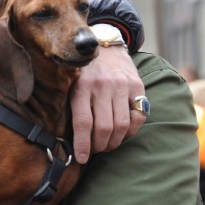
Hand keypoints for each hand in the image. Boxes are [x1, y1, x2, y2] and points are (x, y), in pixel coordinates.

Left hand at [69, 47, 144, 163]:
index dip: (83, 145)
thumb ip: (70, 107)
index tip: (82, 159)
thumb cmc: (82, 72)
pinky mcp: (137, 86)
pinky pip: (138, 116)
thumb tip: (66, 141)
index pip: (84, 122)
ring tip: (107, 144)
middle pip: (104, 128)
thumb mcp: (69, 84)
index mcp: (81, 86)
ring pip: (122, 125)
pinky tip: (122, 133)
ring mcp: (122, 85)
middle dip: (99, 146)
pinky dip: (131, 131)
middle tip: (94, 150)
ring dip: (114, 142)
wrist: (105, 46)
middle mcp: (103, 85)